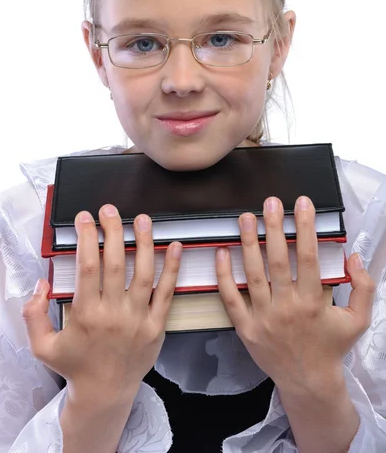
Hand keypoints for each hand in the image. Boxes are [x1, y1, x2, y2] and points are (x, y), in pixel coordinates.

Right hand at [22, 205, 181, 407]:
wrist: (105, 392)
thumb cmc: (75, 365)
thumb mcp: (42, 346)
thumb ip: (33, 314)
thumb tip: (41, 284)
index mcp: (86, 315)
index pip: (87, 267)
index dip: (86, 238)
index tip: (85, 218)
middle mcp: (113, 314)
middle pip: (116, 264)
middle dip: (112, 231)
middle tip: (109, 210)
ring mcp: (138, 319)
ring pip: (144, 273)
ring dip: (144, 243)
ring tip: (142, 219)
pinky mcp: (157, 325)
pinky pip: (167, 293)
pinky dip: (173, 268)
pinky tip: (174, 246)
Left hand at [215, 196, 374, 394]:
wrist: (308, 382)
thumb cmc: (331, 347)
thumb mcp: (358, 320)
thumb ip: (363, 287)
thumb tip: (354, 257)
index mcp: (314, 302)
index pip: (309, 257)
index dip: (306, 227)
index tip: (302, 204)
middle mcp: (287, 307)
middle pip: (278, 260)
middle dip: (275, 227)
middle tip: (270, 202)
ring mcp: (264, 318)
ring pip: (253, 274)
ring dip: (249, 243)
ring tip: (246, 217)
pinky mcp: (246, 328)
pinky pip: (231, 298)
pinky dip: (224, 275)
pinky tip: (223, 251)